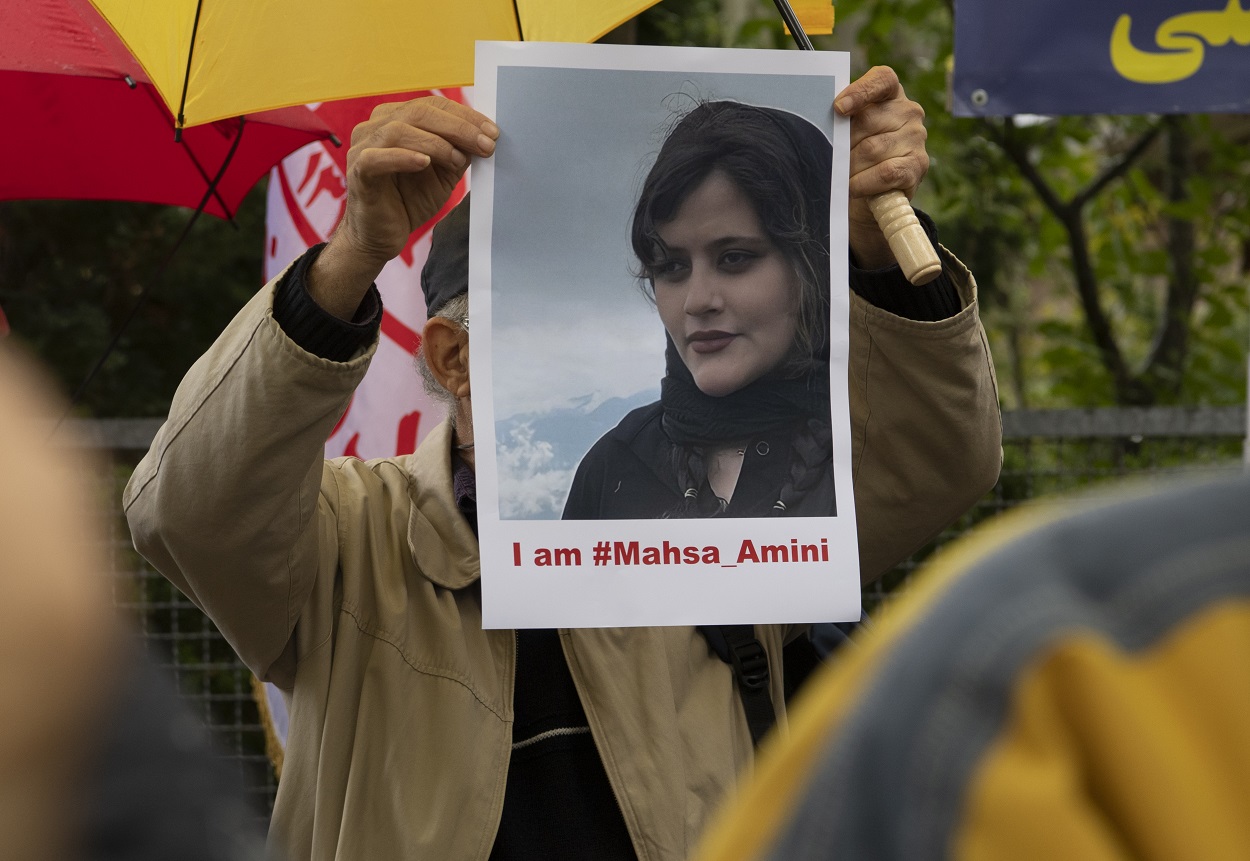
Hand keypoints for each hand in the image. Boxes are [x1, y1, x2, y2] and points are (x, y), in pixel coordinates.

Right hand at [310, 96, 498, 318]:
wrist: (381, 236)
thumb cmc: (408, 201)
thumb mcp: (443, 174)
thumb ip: (458, 152)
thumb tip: (484, 137)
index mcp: (396, 119)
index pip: (433, 105)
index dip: (465, 116)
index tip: (493, 133)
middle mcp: (376, 126)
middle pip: (419, 112)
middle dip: (459, 128)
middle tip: (486, 145)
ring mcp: (363, 146)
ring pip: (399, 130)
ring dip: (436, 143)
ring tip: (459, 160)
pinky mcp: (358, 171)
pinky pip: (377, 157)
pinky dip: (403, 157)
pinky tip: (424, 163)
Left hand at [834, 66, 928, 268]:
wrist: (870, 194)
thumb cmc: (855, 154)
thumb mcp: (848, 132)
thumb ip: (842, 121)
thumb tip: (826, 127)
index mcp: (891, 94)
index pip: (882, 80)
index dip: (860, 92)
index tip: (838, 108)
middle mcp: (909, 111)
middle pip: (868, 120)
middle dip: (845, 144)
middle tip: (833, 159)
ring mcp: (916, 138)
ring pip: (872, 149)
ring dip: (851, 167)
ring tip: (843, 176)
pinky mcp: (917, 165)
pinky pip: (885, 172)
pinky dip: (864, 182)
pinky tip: (854, 186)